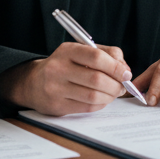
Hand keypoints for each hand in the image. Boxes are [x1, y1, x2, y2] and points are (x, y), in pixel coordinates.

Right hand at [0, 42, 130, 115]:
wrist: (33, 82)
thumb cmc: (65, 65)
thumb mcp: (81, 51)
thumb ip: (107, 54)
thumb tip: (125, 70)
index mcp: (67, 50)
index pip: (96, 57)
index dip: (116, 67)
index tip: (126, 74)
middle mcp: (58, 68)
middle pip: (97, 79)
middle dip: (116, 85)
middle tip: (122, 86)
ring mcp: (55, 88)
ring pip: (93, 96)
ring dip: (110, 96)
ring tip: (113, 93)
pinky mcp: (57, 106)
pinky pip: (87, 108)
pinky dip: (100, 104)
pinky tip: (102, 99)